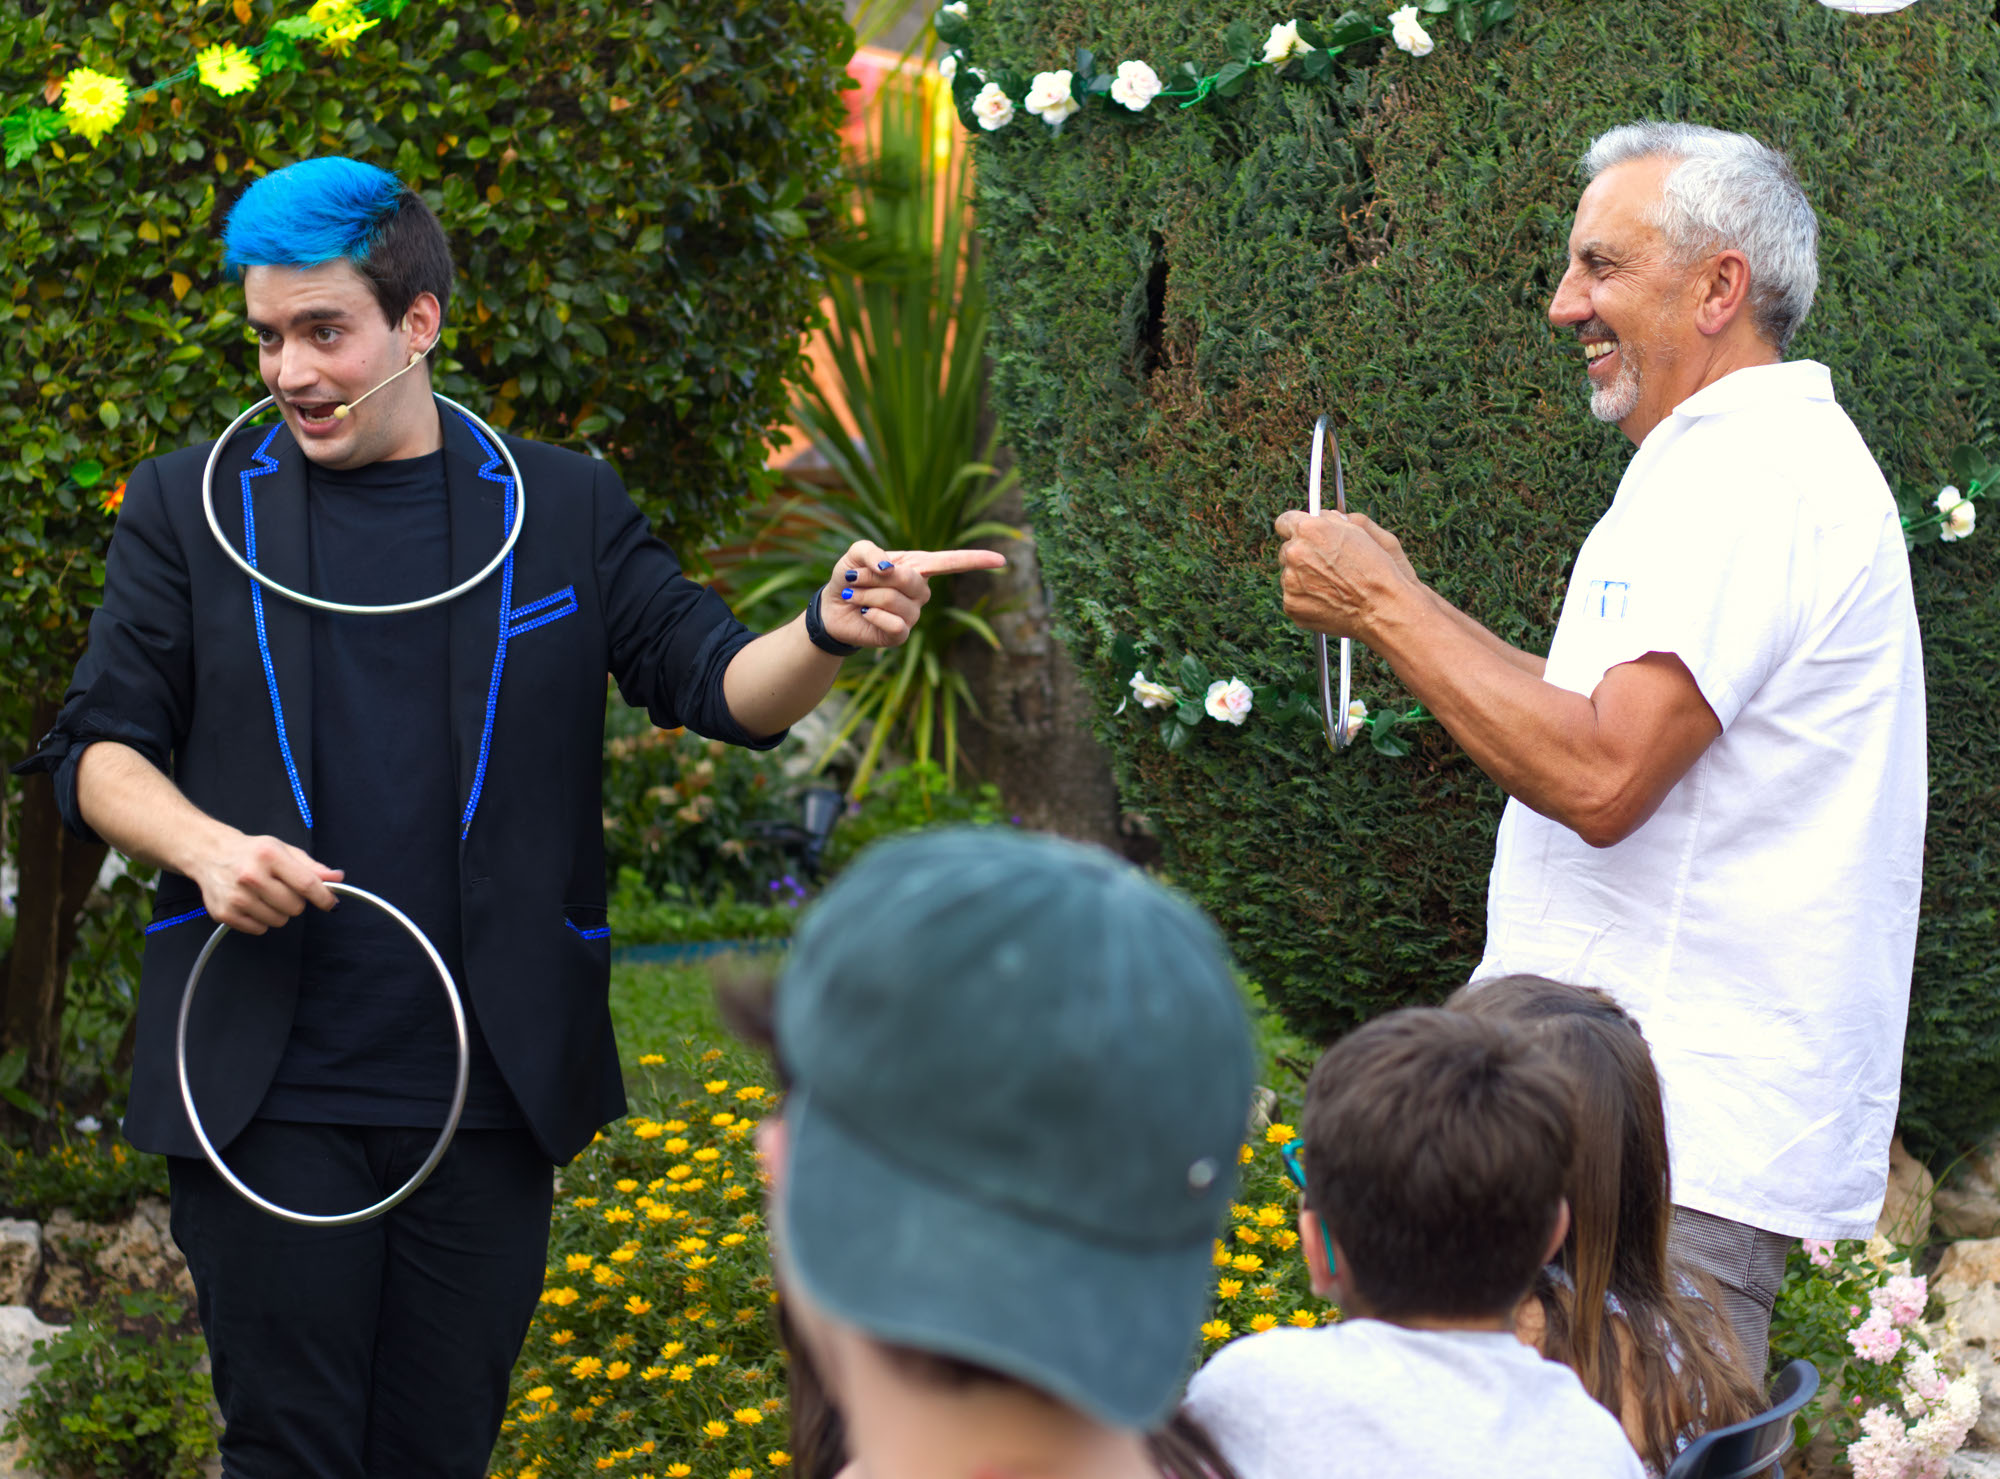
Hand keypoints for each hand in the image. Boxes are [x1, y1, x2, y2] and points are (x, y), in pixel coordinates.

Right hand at [189, 827, 342, 934]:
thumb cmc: (252, 853)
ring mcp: (236, 897)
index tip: (331, 903)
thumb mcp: (284, 850)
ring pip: (279, 921)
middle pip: (294, 907)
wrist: (210, 854)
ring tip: (266, 895)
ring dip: (279, 912)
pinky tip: (252, 903)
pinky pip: (260, 929)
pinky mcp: (225, 914)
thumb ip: (312, 866)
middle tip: (284, 889)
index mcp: (269, 855)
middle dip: (297, 901)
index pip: (306, 884)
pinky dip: (261, 920)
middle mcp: (251, 876)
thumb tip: (337, 878)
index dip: (324, 897)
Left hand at [816, 539, 1006, 647]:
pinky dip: (873, 616)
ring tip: (854, 597)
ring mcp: (913, 614)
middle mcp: (921, 591)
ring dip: (866, 596)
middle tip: (855, 579)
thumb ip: (872, 553)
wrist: (831, 608)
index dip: (976, 561)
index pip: (951, 562)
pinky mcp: (900, 635)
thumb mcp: (855, 554)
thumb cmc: (849, 577)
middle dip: (875, 577)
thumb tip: (890, 569)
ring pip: (896, 601)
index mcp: (917, 566)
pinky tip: (864, 615)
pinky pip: (896, 624)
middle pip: (911, 580)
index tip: (1002, 561)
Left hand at [1274, 508, 1413, 640]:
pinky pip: (1293, 597)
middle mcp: (1295, 553)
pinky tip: (1329, 600)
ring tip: (1333, 585)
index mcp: (1308, 530)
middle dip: (1302, 555)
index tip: (1300, 535)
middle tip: (1325, 565)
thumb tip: (1319, 517)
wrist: (1381, 607)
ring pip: (1289, 575)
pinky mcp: (1291, 604)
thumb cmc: (1375, 568)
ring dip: (1303, 578)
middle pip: (1287, 550)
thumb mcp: (1359, 531)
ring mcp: (1289, 581)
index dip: (1294, 528)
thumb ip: (1331, 520)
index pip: (1284, 522)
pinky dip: (1306, 599)